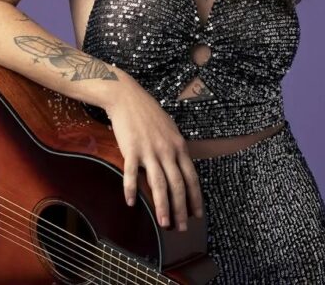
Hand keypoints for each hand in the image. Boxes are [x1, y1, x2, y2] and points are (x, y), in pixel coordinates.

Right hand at [105, 80, 202, 230]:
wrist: (128, 97)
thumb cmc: (148, 113)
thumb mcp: (170, 129)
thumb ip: (176, 148)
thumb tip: (182, 165)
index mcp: (179, 146)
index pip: (191, 177)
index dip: (195, 198)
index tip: (197, 215)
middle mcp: (167, 150)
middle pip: (177, 185)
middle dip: (181, 209)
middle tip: (181, 227)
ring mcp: (149, 150)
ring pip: (159, 183)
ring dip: (162, 206)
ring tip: (164, 224)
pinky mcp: (131, 150)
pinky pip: (132, 173)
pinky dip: (131, 189)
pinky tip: (131, 203)